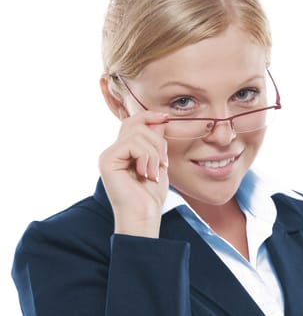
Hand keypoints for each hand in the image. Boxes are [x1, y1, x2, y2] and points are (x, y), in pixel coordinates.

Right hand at [99, 111, 168, 237]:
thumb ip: (156, 142)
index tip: (166, 118)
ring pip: (137, 134)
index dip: (149, 116)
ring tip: (154, 172)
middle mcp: (113, 151)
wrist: (144, 216)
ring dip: (154, 153)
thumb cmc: (150, 196)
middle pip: (136, 124)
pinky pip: (133, 144)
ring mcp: (108, 155)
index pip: (133, 122)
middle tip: (163, 163)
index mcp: (124, 151)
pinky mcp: (107, 160)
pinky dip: (146, 158)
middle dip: (157, 140)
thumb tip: (159, 120)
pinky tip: (146, 174)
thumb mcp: (158, 163)